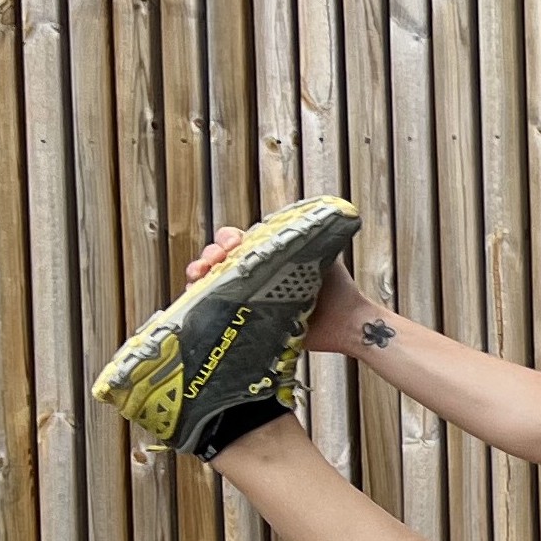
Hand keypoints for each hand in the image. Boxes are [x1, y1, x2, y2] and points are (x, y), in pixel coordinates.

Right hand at [187, 221, 377, 351]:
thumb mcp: (320, 254)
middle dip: (210, 255)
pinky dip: (198, 299)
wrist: (346, 323)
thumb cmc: (337, 289)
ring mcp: (245, 296)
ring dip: (198, 273)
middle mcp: (252, 274)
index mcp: (265, 256)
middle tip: (216, 260)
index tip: (234, 244)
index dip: (228, 239)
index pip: (235, 241)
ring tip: (200, 275)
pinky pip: (212, 308)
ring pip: (209, 280)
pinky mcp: (243, 319)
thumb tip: (306, 216)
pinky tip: (194, 294)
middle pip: (217, 258)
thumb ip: (308, 237)